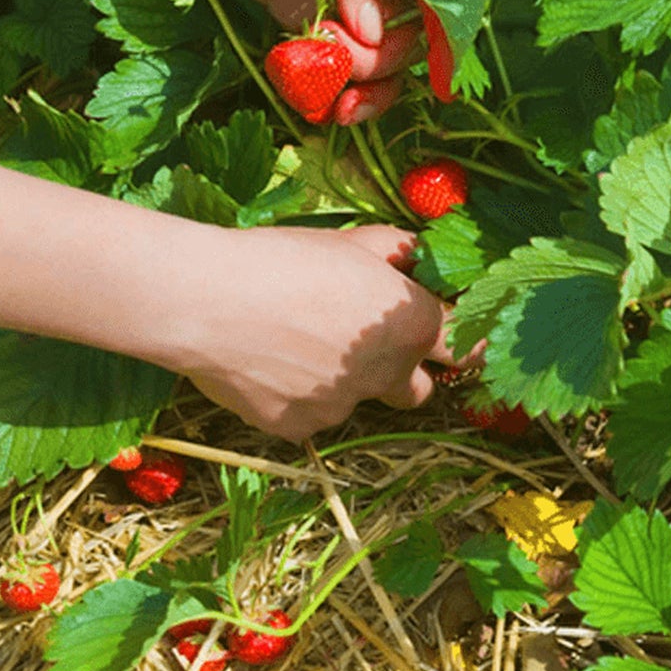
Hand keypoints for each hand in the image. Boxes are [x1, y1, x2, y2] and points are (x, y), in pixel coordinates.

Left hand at [133, 0, 416, 123]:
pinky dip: (322, 88)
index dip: (418, 36)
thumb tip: (374, 33)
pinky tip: (314, 102)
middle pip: (398, 38)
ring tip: (335, 104)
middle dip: (381, 66)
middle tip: (350, 71)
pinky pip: (320, 61)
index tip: (390, 55)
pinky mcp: (293, 13)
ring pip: (364, 59)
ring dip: (358, 89)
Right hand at [171, 224, 450, 440]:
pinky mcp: (300, 429)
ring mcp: (343, 407)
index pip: (464, 347)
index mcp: (411, 324)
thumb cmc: (279, 259)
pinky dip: (294, 398)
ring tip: (290, 346)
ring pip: (354, 402)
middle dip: (403, 375)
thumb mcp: (349, 241)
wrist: (206, 300)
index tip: (441, 335)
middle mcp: (387, 373)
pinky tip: (264, 365)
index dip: (455, 340)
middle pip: (418, 391)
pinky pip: (307, 417)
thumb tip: (415, 258)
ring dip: (339, 384)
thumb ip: (395, 253)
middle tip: (365, 348)